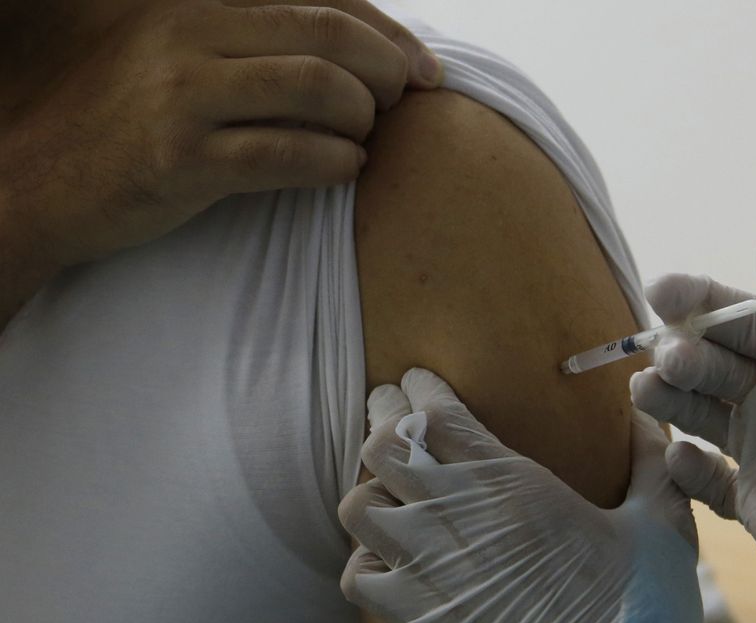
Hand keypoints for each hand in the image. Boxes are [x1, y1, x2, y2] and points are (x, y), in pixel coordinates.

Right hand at [0, 0, 441, 270]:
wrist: (40, 182)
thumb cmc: (129, 126)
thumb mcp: (181, 61)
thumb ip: (252, 47)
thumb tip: (353, 54)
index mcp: (197, 6)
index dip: (386, 31)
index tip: (425, 69)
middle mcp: (189, 35)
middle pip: (327, 34)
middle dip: (387, 70)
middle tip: (403, 104)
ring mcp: (182, 96)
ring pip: (315, 88)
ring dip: (363, 118)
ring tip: (362, 140)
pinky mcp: (180, 159)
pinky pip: (287, 153)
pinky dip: (335, 162)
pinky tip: (343, 169)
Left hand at [339, 369, 709, 622]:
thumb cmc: (641, 610)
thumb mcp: (662, 522)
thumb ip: (651, 460)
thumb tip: (646, 417)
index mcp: (514, 483)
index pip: (437, 413)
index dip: (420, 389)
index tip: (419, 381)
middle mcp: (458, 516)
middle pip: (380, 445)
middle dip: (383, 421)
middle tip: (393, 414)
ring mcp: (428, 569)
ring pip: (357, 504)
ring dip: (372, 490)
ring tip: (395, 489)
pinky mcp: (415, 620)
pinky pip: (356, 573)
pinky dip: (366, 558)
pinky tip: (394, 556)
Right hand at [632, 231, 755, 622]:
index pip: (749, 316)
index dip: (702, 300)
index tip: (660, 289)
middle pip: (714, 361)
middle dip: (683, 351)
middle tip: (670, 358)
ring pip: (700, 414)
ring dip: (670, 400)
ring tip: (647, 391)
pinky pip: (706, 481)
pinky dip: (687, 470)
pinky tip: (683, 458)